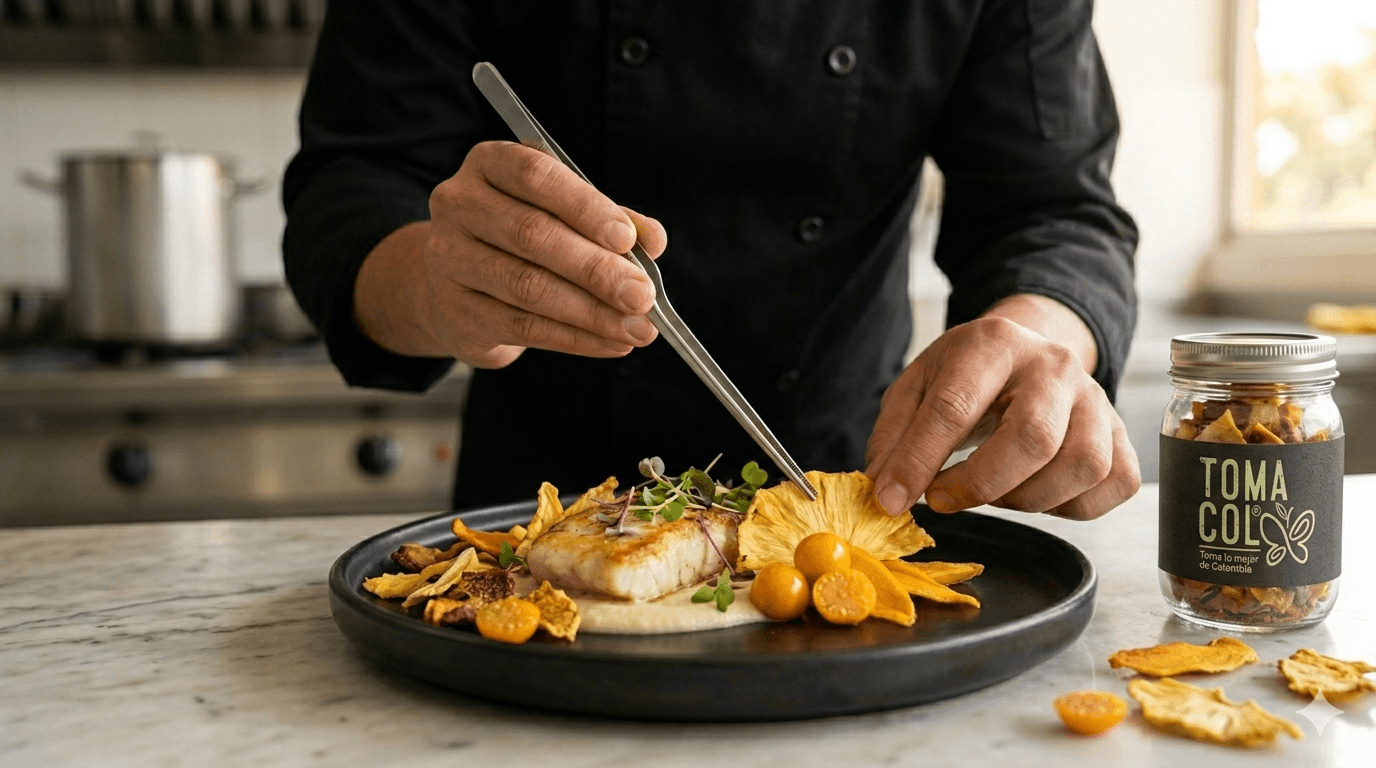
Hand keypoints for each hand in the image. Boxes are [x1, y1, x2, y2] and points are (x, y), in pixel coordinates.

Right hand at [354, 141, 667, 367]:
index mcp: (490, 164)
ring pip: (528, 287)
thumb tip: (652, 238)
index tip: (627, 238)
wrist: (455, 285)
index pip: (536, 175)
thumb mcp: (564, 214)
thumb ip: (611, 218)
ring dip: (592, 312)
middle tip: (642, 296)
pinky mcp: (455, 312)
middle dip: (596, 269)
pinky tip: (612, 342)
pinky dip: (576, 338)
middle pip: (532, 235)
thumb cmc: (522, 239)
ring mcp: (448, 260)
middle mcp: (459, 205)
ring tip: (637, 328)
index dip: (584, 206)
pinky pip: (523, 327)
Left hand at [865, 309, 1139, 520]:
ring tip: (994, 490)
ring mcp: (1096, 399)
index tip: (893, 499)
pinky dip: (1072, 506)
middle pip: (1034, 438)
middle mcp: (1054, 366)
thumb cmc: (967, 376)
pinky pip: (1114, 484)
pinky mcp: (1121, 434)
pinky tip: (1037, 491)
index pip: (956, 407)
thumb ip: (894, 438)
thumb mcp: (916, 389)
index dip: (920, 461)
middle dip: (980, 484)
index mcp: (993, 344)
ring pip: (1081, 466)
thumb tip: (885, 492)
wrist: (1026, 354)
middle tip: (944, 498)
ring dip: (1027, 498)